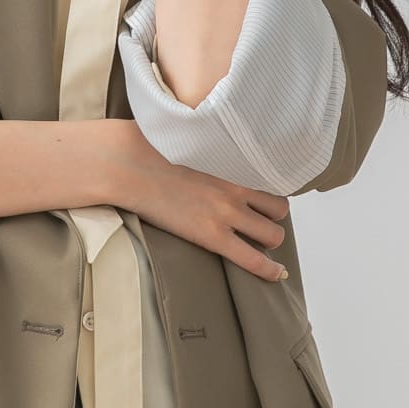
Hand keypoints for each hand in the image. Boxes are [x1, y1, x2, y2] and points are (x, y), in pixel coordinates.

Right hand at [101, 120, 291, 282]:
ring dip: (269, 239)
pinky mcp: (213, 235)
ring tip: (256, 242)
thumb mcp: (189, 135)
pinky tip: (276, 275)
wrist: (129, 164)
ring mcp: (227, 212)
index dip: (270, 190)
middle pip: (279, 209)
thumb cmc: (148, 146)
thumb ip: (208, 141)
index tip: (265, 198)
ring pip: (274, 234)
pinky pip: (253, 259)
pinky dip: (269, 270)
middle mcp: (237, 187)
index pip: (271, 178)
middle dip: (272, 217)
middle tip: (258, 222)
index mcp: (233, 161)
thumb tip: (205, 132)